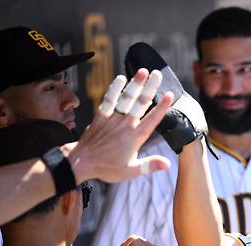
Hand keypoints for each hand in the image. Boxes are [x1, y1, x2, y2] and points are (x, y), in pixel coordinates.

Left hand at [66, 68, 174, 182]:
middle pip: (141, 103)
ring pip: (126, 98)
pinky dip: (115, 88)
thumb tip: (168, 164)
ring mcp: (112, 119)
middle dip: (150, 87)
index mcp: (135, 137)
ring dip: (135, 83)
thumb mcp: (131, 171)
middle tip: (157, 74)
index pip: (152, 119)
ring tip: (142, 71)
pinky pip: (109, 99)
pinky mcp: (101, 116)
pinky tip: (121, 78)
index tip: (169, 95)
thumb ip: (150, 165)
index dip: (162, 107)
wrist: (81, 162)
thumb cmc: (107, 168)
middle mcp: (125, 125)